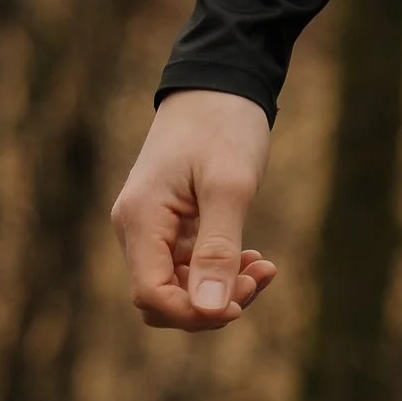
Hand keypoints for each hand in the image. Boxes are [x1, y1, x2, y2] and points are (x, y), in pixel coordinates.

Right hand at [109, 90, 276, 331]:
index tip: (241, 301)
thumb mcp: (229, 188)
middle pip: (163, 300)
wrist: (219, 86)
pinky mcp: (172, 227)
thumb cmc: (223, 127)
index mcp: (140, 220)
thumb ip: (218, 249)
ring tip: (264, 267)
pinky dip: (223, 271)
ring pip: (180, 288)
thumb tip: (209, 311)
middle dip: (211, 303)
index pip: (151, 296)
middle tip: (259, 277)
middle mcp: (137, 229)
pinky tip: (256, 260)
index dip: (195, 313)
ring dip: (222, 289)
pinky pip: (191, 268)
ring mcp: (152, 230)